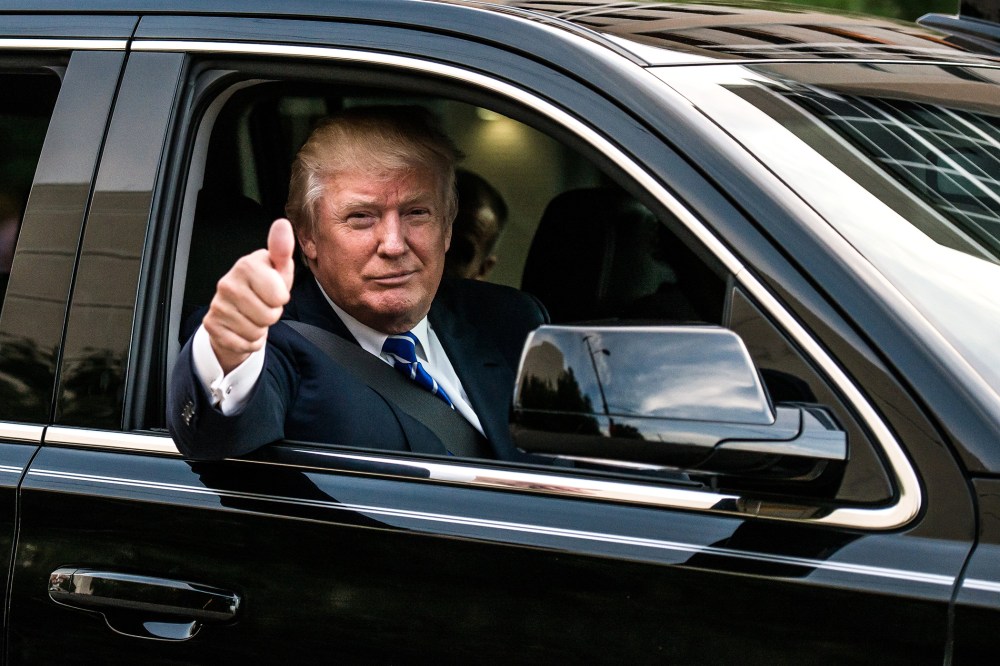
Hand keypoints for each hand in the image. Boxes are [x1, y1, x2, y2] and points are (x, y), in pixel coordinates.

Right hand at [203, 218, 295, 372]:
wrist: (236, 313)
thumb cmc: (262, 289)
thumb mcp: (277, 270)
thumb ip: (282, 250)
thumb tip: (282, 224)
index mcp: (246, 265)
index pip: (280, 295)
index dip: (281, 298)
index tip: (273, 291)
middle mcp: (227, 283)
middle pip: (270, 315)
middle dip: (272, 315)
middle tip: (262, 306)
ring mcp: (217, 305)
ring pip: (257, 331)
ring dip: (260, 329)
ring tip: (252, 316)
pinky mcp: (211, 326)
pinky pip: (244, 344)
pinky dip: (249, 342)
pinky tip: (243, 328)